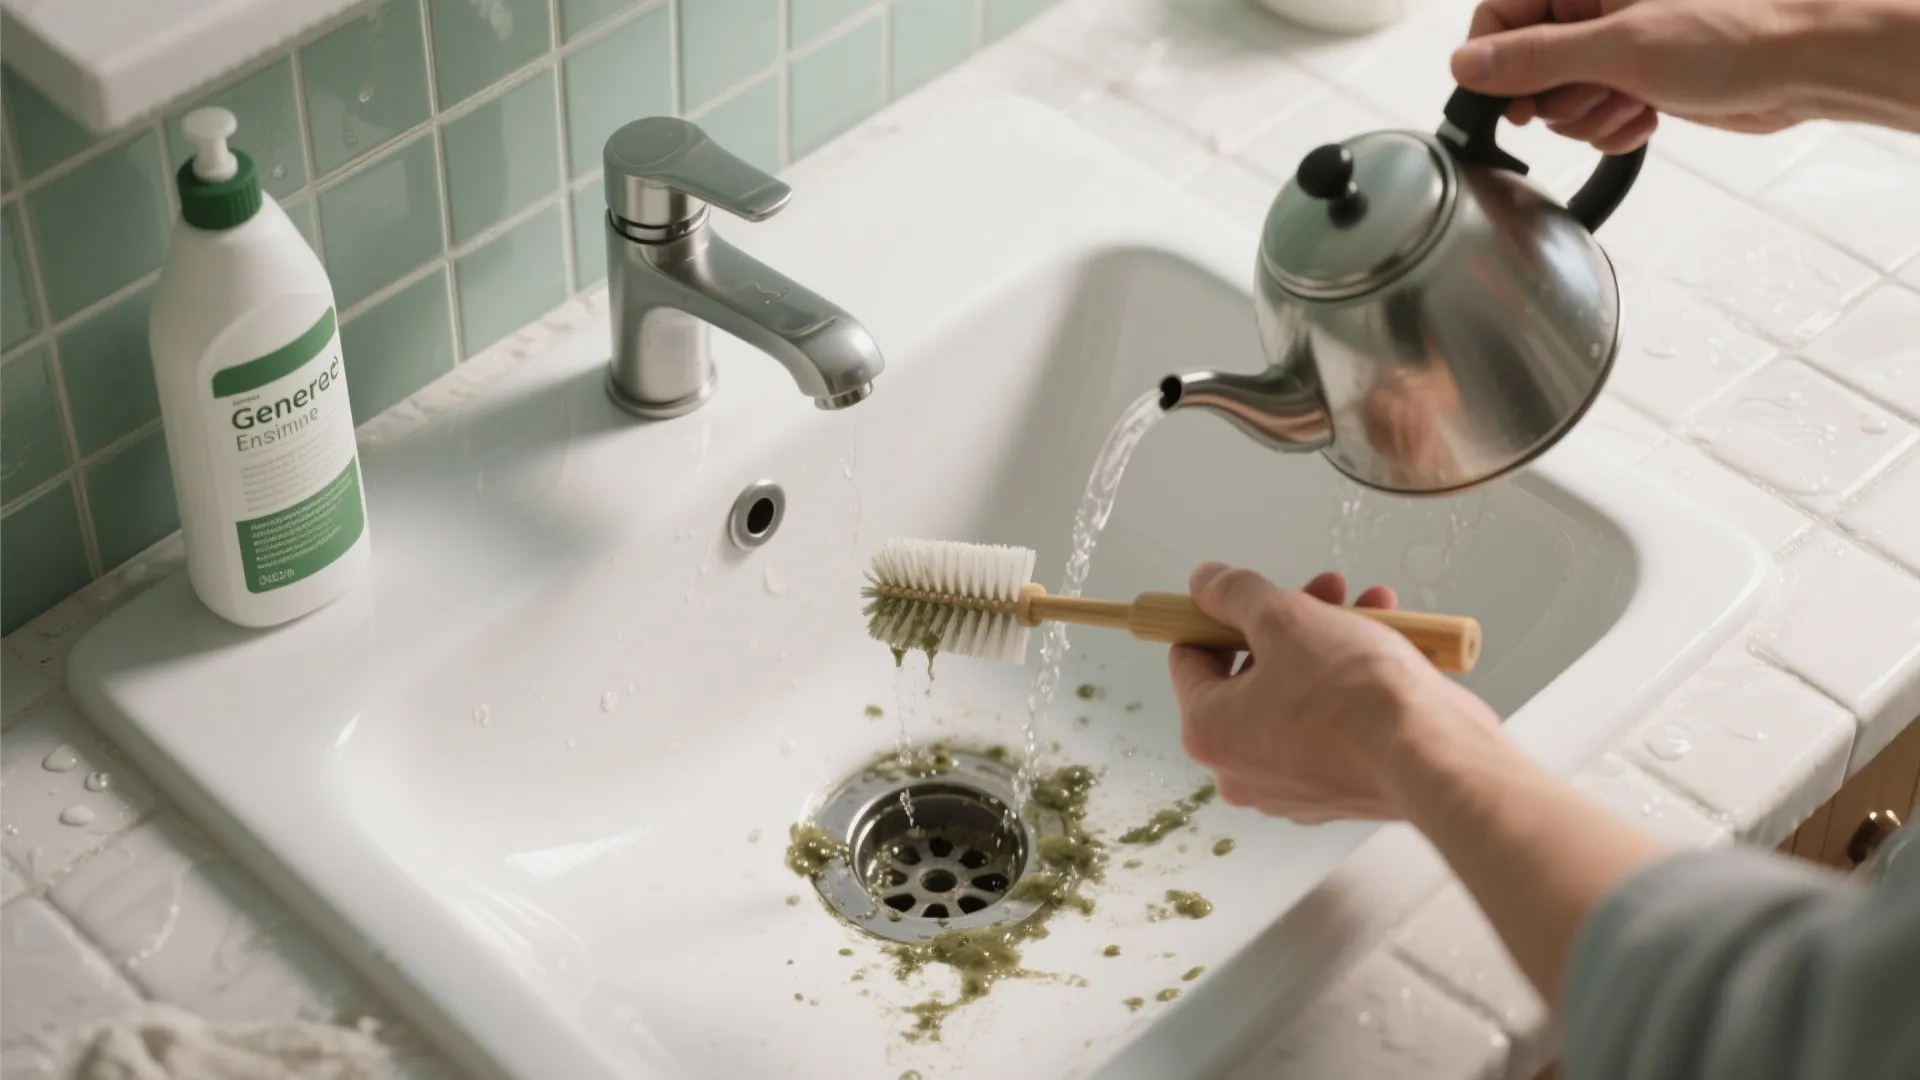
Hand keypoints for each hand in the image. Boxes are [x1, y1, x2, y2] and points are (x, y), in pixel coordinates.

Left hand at [1167, 564, 1500, 822]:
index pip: (1190, 657)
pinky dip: (1354, 683)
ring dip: (1331, 640)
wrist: (1432, 756)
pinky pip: (1333, 723)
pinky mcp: (1339, 788)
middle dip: (1293, 621)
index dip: (1219, 615)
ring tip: (1372, 604)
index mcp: (1209, 731)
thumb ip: (1235, 594)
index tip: (1254, 595)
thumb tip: (1205, 583)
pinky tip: (1393, 641)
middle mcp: (1240, 768)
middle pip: (1251, 671)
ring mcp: (1291, 785)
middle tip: (1327, 589)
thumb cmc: (1352, 693)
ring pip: (1298, 691)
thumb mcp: (1283, 617)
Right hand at [1449, 0, 1823, 151]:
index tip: (1513, 103)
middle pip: (1524, 67)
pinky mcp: (1635, 76)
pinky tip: (1647, 115)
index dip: (1496, 67)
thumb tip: (1467, 65)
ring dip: (1589, 118)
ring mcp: (1614, 43)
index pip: (1496, 18)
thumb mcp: (1619, 47)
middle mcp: (1592, 7)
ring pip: (1558, 99)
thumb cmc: (1734, 32)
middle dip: (1557, 98)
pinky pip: (1592, 115)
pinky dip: (1613, 127)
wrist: (1804, 63)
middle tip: (1599, 93)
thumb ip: (1534, 57)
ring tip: (1633, 103)